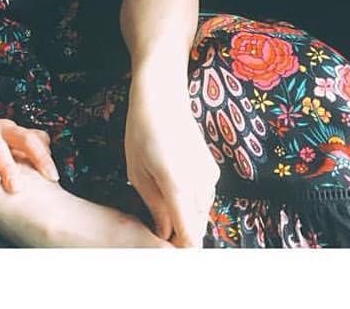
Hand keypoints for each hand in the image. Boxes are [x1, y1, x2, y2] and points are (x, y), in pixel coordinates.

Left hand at [123, 72, 219, 246]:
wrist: (162, 95)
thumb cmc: (141, 130)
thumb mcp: (137, 171)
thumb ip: (154, 207)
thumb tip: (164, 233)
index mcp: (178, 186)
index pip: (189, 237)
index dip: (179, 252)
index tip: (165, 255)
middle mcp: (201, 184)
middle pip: (197, 228)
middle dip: (180, 236)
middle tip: (158, 233)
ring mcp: (210, 176)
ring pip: (201, 214)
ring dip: (185, 218)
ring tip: (161, 210)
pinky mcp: (212, 169)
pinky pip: (203, 197)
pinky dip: (191, 202)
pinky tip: (172, 189)